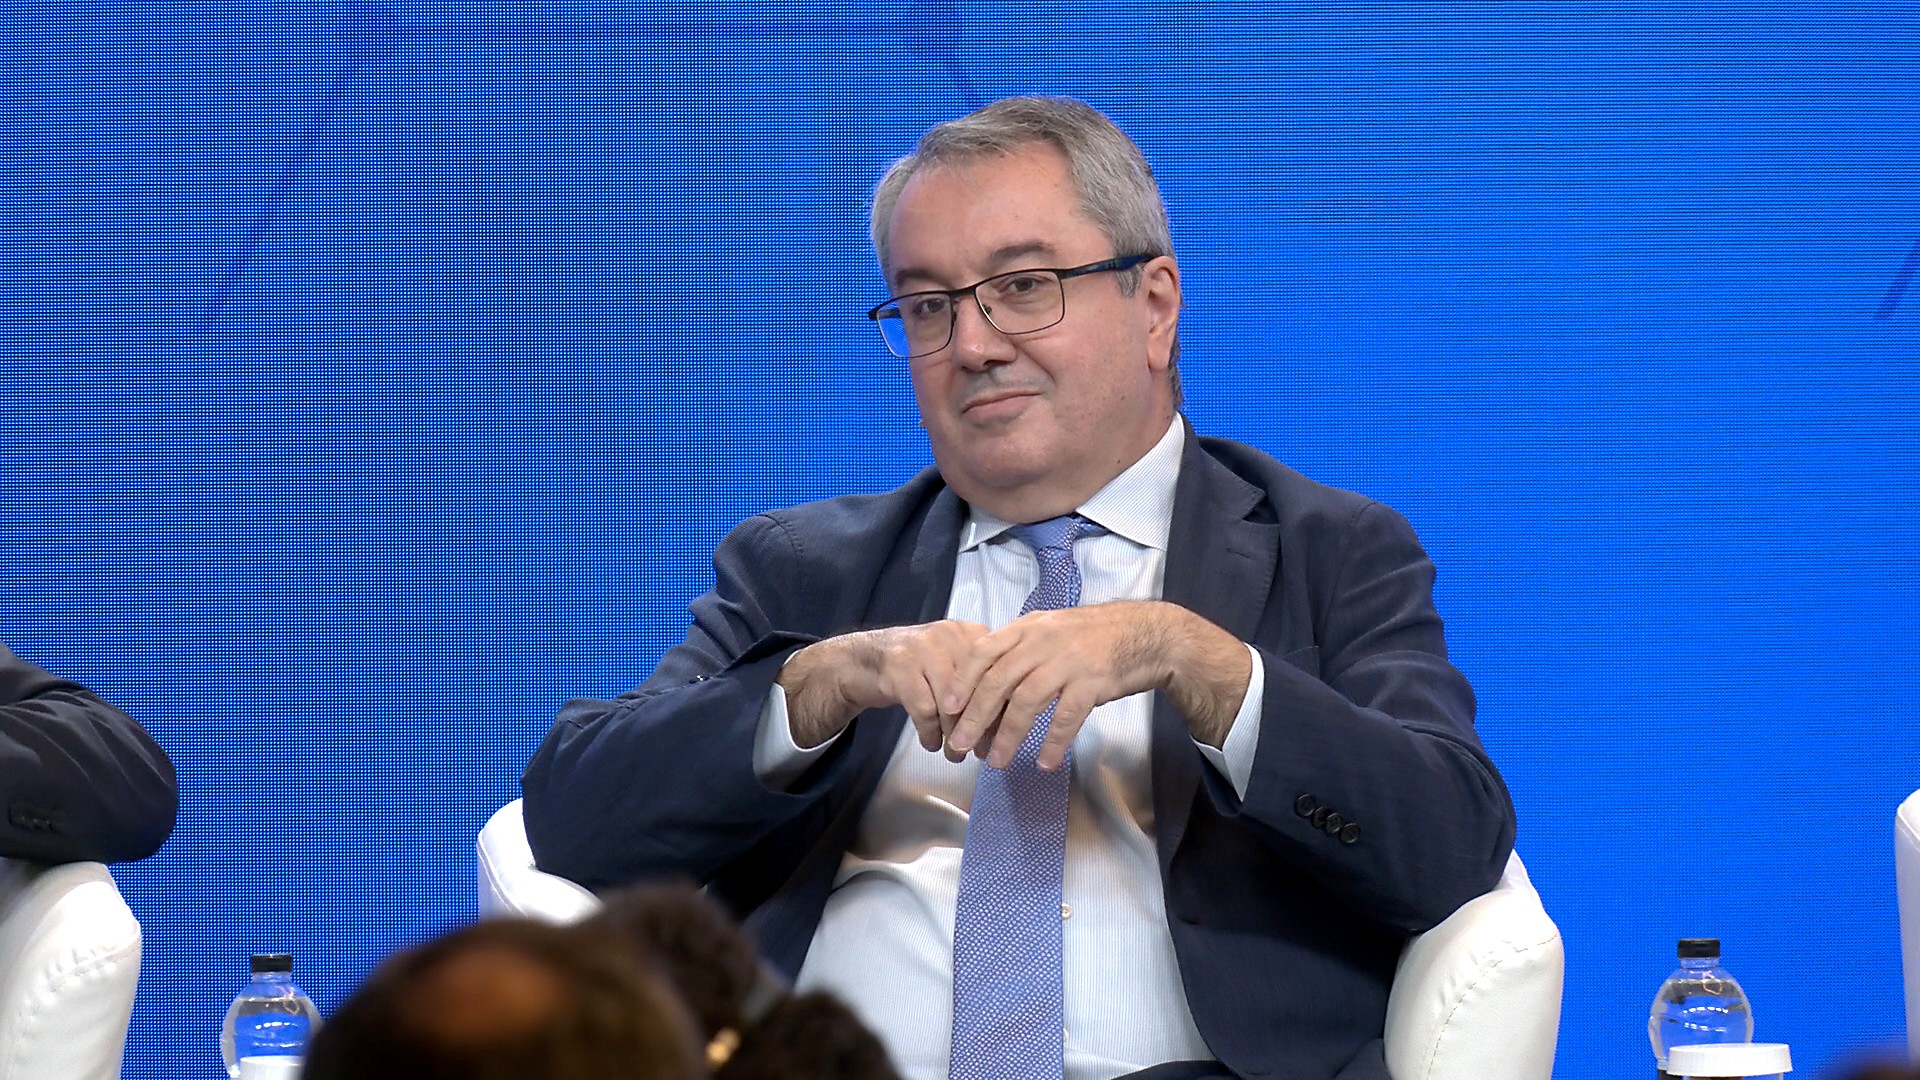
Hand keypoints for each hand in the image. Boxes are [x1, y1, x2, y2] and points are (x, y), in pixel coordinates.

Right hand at [777, 621, 989, 752]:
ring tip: (955, 754)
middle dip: (980, 727)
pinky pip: (924, 710)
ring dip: (954, 735)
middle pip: (976, 690)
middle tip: (981, 751)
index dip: (1001, 710)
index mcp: (970, 632)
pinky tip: (931, 742)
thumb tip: (1009, 722)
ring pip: (951, 704)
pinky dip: (930, 733)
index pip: (997, 674)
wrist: (861, 659)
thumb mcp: (952, 665)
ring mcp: (923, 648)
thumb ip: (980, 684)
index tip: (1002, 737)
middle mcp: (949, 635)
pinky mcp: (900, 667)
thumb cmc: (915, 668)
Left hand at [944, 601, 1251, 769]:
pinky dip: (1054, 741)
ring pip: (1027, 700)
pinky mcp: (1093, 681)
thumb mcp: (1051, 629)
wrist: (1146, 635)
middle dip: (976, 716)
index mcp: (1028, 628)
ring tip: (995, 761)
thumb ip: (1020, 647)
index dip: (963, 680)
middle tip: (960, 745)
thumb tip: (985, 677)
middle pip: (999, 680)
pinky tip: (1045, 762)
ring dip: (1008, 735)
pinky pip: (1067, 716)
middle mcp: (1044, 641)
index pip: (984, 651)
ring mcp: (1069, 660)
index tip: (949, 708)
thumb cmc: (1094, 637)